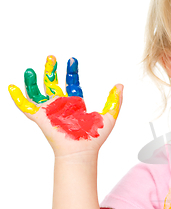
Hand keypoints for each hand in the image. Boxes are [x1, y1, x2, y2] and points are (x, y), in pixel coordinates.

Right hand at [8, 56, 122, 156]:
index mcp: (76, 104)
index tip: (72, 60)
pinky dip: (18, 97)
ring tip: (31, 69)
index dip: (72, 71)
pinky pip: (26, 106)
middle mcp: (61, 106)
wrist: (82, 151)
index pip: (72, 83)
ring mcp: (50, 111)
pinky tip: (12, 87)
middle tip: (51, 57)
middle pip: (53, 83)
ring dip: (33, 80)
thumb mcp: (109, 116)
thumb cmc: (94, 138)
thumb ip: (115, 101)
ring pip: (37, 92)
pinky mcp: (40, 118)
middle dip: (51, 70)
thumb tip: (120, 85)